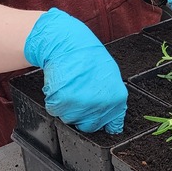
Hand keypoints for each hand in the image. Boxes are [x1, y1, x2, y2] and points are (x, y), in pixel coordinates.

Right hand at [23, 8, 126, 132]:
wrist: (68, 43)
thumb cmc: (90, 58)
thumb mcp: (111, 78)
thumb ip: (112, 102)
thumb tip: (112, 125)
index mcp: (116, 100)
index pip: (110, 127)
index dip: (100, 120)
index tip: (95, 113)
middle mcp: (100, 105)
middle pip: (88, 126)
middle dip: (82, 114)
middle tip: (80, 93)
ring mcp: (81, 105)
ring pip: (69, 118)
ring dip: (67, 107)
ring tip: (71, 85)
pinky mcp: (61, 102)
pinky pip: (55, 110)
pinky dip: (55, 100)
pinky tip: (62, 84)